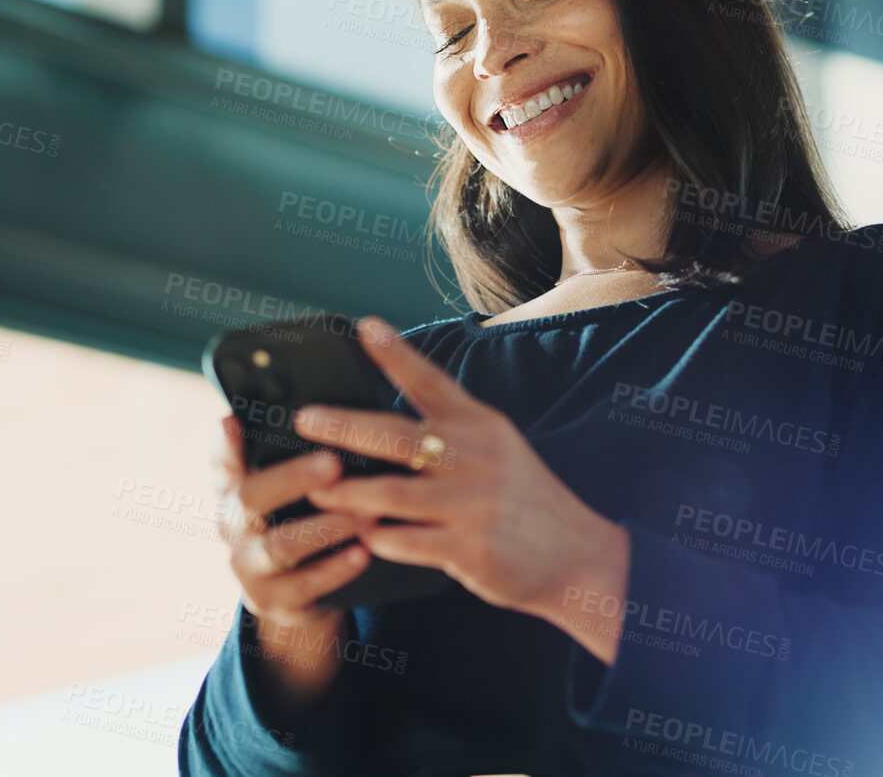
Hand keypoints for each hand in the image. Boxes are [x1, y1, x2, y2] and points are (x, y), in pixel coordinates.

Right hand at [213, 413, 371, 628]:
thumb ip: (293, 453)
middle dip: (293, 478)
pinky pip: (304, 586)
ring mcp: (249, 566)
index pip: (221, 460)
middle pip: (251, 497)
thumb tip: (328, 412)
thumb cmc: (300, 519)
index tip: (231, 421)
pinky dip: (336, 568)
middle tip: (335, 463)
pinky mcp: (271, 601)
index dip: (223, 444)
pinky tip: (365, 553)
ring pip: (281, 545)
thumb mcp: (291, 489)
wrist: (295, 594)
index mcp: (234, 489)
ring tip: (367, 513)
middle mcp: (232, 525)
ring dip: (327, 527)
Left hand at [293, 316, 629, 651]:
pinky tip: (361, 539)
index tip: (363, 327)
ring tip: (317, 490)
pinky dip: (380, 539)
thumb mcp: (496, 449)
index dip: (396, 354)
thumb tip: (379, 420)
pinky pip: (410, 542)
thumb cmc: (522, 499)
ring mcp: (474, 505)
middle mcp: (477, 459)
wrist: (577, 556)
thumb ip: (448, 431)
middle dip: (346, 425)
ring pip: (396, 494)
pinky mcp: (472, 549)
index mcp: (481, 426)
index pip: (433, 382)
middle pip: (400, 436)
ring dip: (350, 492)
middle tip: (305, 418)